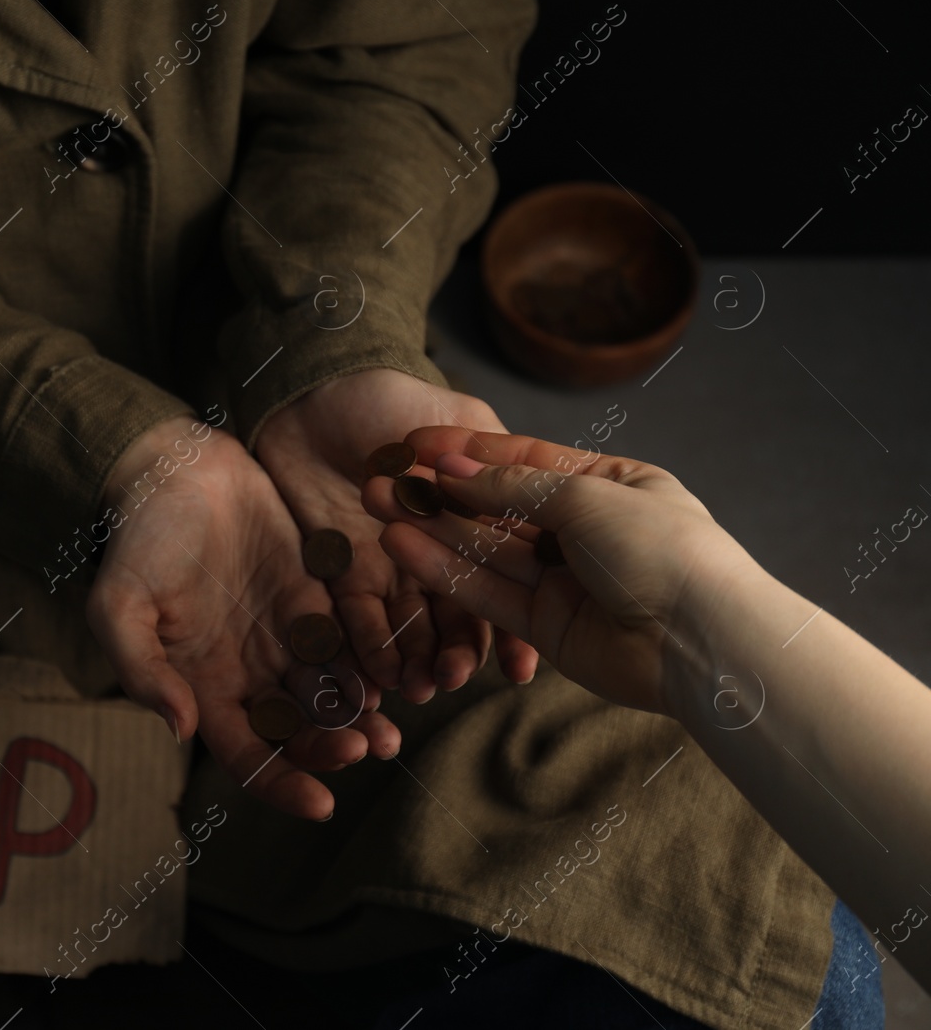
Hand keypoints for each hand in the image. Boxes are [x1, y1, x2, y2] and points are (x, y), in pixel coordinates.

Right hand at [86, 415, 399, 820]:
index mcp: (202, 687)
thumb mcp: (118, 606)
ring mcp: (284, 635)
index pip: (249, 755)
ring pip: (334, 693)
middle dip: (333, 747)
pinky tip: (395, 672)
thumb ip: (143, 669)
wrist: (171, 470)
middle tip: (368, 747)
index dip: (283, 784)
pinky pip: (351, 640)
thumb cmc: (136, 540)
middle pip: (301, 731)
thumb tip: (180, 729)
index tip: (322, 803)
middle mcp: (249, 673)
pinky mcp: (314, 596)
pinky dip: (373, 663)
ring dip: (363, 716)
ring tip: (391, 729)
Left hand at [255, 369, 539, 701]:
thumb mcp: (451, 420)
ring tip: (423, 687)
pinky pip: (359, 622)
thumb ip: (486, 460)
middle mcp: (437, 553)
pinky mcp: (342, 574)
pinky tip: (382, 677)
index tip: (518, 668)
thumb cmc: (385, 399)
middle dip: (458, 654)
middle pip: (455, 617)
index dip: (510, 629)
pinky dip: (370, 651)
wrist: (312, 395)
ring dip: (419, 661)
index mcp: (473, 523)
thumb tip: (524, 501)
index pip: (500, 584)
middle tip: (456, 680)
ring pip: (411, 629)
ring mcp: (391, 568)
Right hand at [363, 426, 760, 713]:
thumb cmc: (661, 549)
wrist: (701, 641)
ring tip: (381, 507)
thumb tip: (452, 470)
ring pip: (487, 549)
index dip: (470, 450)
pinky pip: (488, 592)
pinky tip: (403, 546)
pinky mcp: (546, 626)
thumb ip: (512, 486)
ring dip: (434, 529)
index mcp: (612, 483)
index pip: (527, 459)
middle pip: (499, 506)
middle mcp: (585, 530)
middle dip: (442, 491)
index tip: (415, 443)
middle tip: (384, 477)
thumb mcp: (587, 496)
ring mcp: (565, 580)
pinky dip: (446, 571)